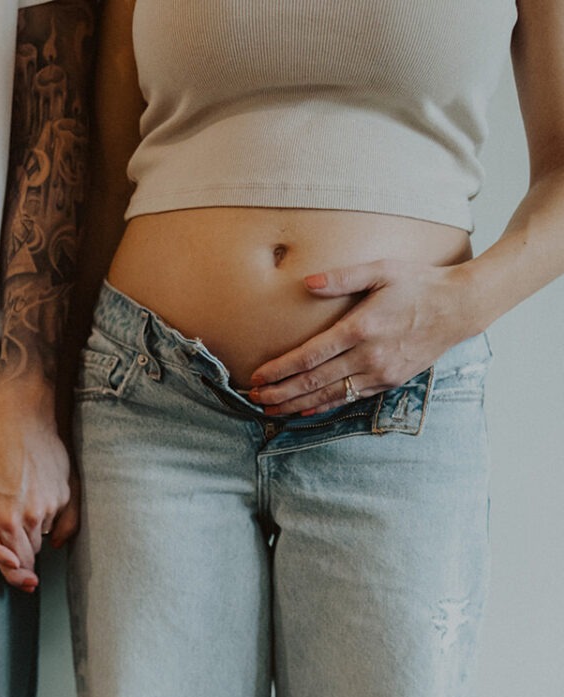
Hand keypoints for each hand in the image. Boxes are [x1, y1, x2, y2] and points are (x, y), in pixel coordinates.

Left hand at [0, 389, 76, 590]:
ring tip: (23, 503)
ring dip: (34, 532)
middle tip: (14, 538)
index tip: (25, 583)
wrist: (24, 420)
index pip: (15, 563)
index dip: (17, 576)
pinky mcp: (67, 496)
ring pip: (44, 537)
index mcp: (4, 519)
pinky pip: (61, 521)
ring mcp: (52, 507)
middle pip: (30, 553)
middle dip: (21, 552)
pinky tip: (42, 501)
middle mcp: (31, 517)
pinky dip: (51, 519)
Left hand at [246, 260, 475, 416]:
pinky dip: (324, 406)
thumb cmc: (419, 284)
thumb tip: (308, 281)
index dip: (280, 369)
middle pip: (313, 381)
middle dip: (280, 393)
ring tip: (270, 410)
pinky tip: (304, 410)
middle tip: (254, 399)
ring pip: (329, 395)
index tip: (258, 377)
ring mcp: (379, 373)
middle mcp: (368, 356)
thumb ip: (343, 277)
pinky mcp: (388, 382)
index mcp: (361, 328)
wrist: (459, 308)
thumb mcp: (383, 270)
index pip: (310, 355)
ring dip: (296, 405)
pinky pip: (349, 398)